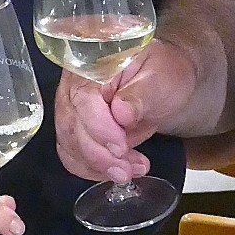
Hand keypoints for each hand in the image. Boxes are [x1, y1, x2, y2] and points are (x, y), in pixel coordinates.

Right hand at [54, 41, 198, 183]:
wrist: (164, 82)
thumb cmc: (162, 74)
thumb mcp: (161, 78)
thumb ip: (141, 93)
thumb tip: (121, 112)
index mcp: (93, 63)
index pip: (84, 98)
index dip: (99, 127)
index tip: (120, 147)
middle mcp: (74, 84)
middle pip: (72, 125)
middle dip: (100, 155)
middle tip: (127, 169)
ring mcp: (71, 107)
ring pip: (70, 144)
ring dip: (98, 165)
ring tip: (129, 170)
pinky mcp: (75, 128)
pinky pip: (71, 154)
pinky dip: (90, 168)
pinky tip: (112, 172)